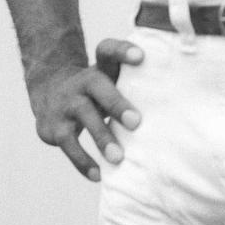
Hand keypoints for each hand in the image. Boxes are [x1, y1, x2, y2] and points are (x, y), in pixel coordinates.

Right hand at [27, 38, 143, 180]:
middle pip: (97, 86)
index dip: (123, 51)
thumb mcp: (110, 78)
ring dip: (101, 137)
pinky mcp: (53, 127)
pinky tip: (98, 175)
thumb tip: (176, 106)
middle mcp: (81, 82)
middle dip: (116, 103)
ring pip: (83, 116)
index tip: (141, 57)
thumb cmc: (96, 89)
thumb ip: (135, 84)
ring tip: (118, 157)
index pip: (108, 50)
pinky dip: (82, 161)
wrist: (48, 92)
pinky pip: (68, 145)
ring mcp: (66, 103)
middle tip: (136, 122)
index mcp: (99, 67)